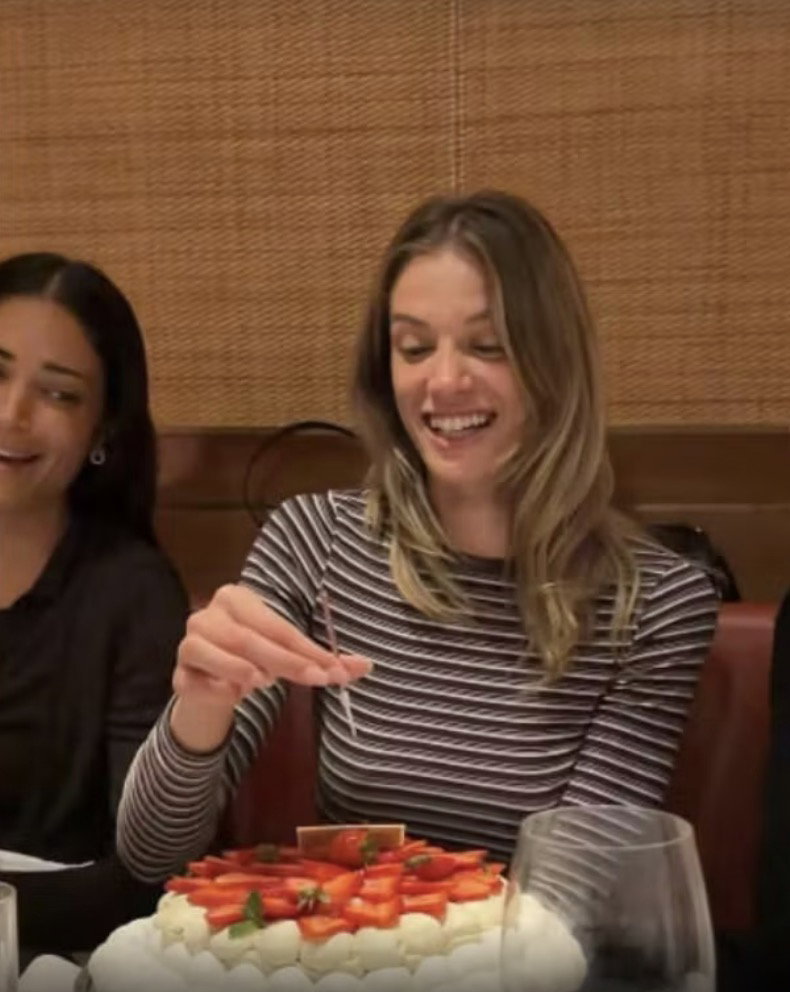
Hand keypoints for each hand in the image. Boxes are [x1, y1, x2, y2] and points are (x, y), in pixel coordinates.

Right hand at [170, 584, 371, 750]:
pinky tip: (235, 696)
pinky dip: (219, 690)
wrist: (211, 688)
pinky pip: (195, 683)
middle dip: (288, 662)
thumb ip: (322, 660)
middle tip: (319, 680)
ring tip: (264, 684)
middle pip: (250, 639)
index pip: (277, 626)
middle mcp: (208, 615)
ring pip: (214, 653)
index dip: (307, 649)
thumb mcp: (288, 656)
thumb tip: (366, 667)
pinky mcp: (178, 675)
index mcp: (238, 599)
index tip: (334, 670)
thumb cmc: (255, 661)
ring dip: (244, 671)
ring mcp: (188, 644)